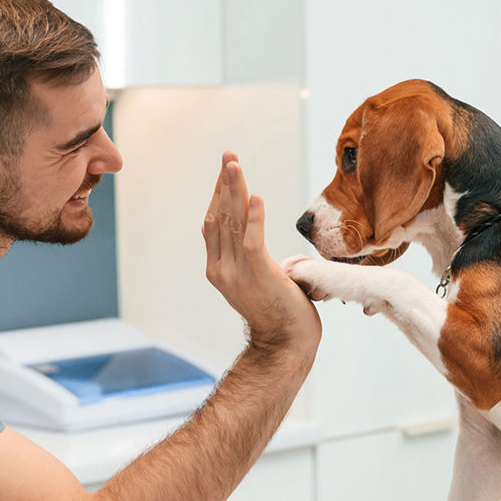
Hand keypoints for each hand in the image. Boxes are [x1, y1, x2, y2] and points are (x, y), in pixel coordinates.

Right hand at [203, 152, 320, 356]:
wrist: (286, 344)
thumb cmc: (278, 311)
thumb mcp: (255, 278)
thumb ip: (243, 255)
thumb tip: (229, 230)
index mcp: (217, 268)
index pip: (214, 222)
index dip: (219, 194)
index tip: (227, 170)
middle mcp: (221, 269)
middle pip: (220, 217)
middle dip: (224, 184)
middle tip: (228, 156)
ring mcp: (236, 274)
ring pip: (232, 224)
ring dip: (234, 191)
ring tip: (234, 165)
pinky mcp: (257, 276)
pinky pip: (252, 241)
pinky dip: (254, 217)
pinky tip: (257, 196)